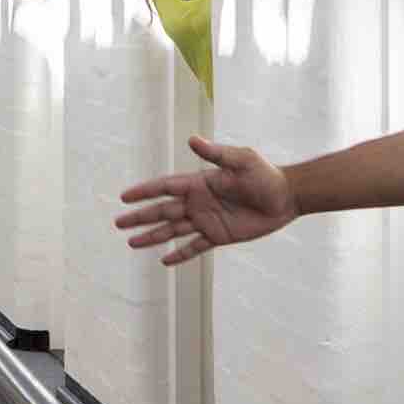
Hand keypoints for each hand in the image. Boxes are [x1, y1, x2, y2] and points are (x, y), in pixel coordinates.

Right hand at [113, 134, 291, 264]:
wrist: (286, 197)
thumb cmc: (264, 174)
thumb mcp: (241, 159)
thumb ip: (216, 154)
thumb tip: (191, 141)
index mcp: (199, 183)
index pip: (165, 188)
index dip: (145, 192)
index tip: (125, 196)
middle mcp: (198, 202)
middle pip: (162, 211)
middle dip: (140, 217)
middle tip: (118, 222)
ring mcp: (206, 220)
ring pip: (172, 230)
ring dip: (152, 236)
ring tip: (131, 243)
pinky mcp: (218, 236)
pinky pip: (194, 247)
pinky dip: (179, 255)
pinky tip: (164, 261)